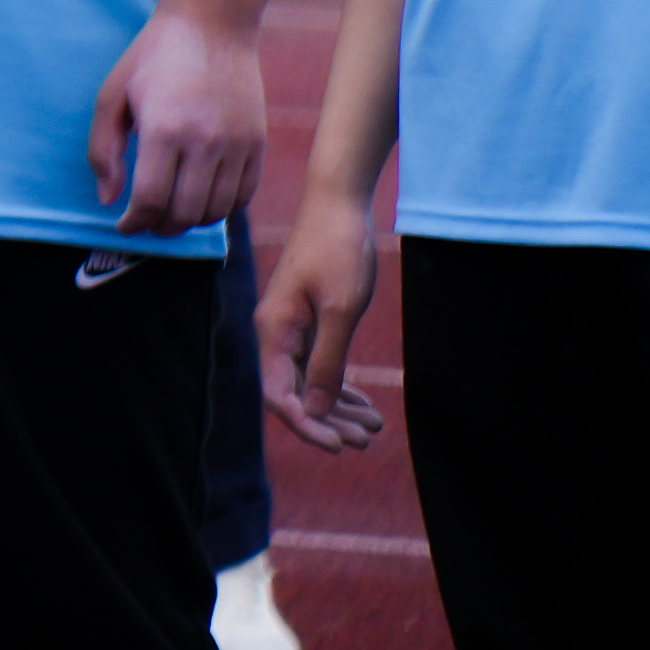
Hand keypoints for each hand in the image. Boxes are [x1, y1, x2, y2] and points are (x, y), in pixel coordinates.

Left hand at [90, 8, 266, 237]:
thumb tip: (108, 199)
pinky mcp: (258, 146)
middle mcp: (205, 143)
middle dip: (161, 228)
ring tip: (172, 215)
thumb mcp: (112, 95)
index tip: (124, 226)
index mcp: (163, 130)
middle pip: (186, 213)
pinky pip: (243, 197)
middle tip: (147, 224)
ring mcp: (237, 146)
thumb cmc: (153, 58)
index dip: (135, 223)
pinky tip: (201, 202)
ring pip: (216, 211)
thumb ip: (103, 149)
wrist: (212, 27)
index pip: (152, 199)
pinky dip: (221, 210)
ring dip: (191, 223)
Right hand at [259, 165, 388, 447]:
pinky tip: (366, 404)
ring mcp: (293, 326)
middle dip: (328, 422)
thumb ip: (325, 362)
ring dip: (338, 409)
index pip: (278, 394)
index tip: (340, 446)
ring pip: (308, 382)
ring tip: (375, 428)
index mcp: (274, 330)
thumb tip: (313, 410)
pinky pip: (319, 365)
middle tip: (368, 439)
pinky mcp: (310, 319)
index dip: (306, 425)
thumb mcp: (340, 309)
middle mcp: (276, 333)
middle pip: (293, 393)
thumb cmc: (338, 250)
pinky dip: (341, 387)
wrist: (339, 203)